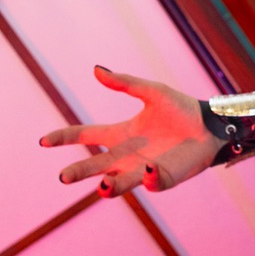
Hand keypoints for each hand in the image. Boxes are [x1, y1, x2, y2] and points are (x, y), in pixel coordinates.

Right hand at [39, 66, 216, 198]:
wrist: (211, 125)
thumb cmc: (181, 109)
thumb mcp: (152, 92)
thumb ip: (125, 84)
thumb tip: (96, 69)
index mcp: (120, 133)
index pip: (86, 136)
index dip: (64, 138)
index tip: (43, 141)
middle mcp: (127, 155)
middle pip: (95, 166)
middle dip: (79, 172)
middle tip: (63, 177)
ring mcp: (143, 169)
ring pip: (118, 183)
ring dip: (109, 186)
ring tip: (102, 186)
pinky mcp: (162, 178)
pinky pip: (151, 182)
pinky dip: (148, 177)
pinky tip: (149, 167)